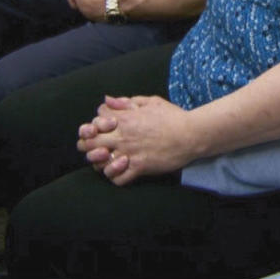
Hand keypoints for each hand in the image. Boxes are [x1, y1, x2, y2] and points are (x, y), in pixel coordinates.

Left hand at [77, 95, 193, 184]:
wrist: (191, 135)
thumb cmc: (172, 117)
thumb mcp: (151, 102)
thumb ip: (127, 101)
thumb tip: (107, 100)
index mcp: (125, 119)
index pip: (94, 122)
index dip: (94, 126)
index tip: (101, 129)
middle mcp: (123, 136)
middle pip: (91, 143)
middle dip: (89, 146)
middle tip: (97, 148)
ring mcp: (130, 153)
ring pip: (100, 163)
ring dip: (101, 163)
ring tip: (108, 161)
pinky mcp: (139, 167)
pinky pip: (117, 178)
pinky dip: (116, 177)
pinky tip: (121, 172)